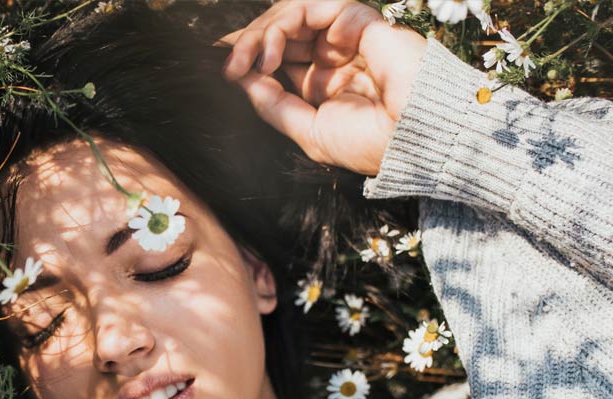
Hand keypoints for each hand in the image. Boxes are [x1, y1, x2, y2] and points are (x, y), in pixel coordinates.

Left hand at [219, 0, 426, 175]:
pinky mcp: (362, 21)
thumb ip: (274, 105)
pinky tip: (276, 55)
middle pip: (280, 31)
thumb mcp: (309, 131)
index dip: (248, 56)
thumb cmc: (371, 143)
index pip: (277, 56)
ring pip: (293, 13)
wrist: (415, 138)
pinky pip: (318, 5)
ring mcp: (346, 37)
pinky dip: (289, 23)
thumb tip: (241, 80)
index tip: (224, 69)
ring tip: (251, 61)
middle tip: (231, 66)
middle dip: (248, 43)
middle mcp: (332, 56)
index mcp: (322, 82)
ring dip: (263, 32)